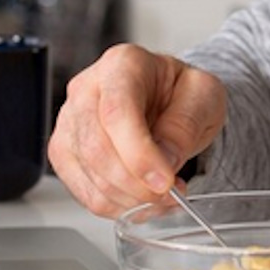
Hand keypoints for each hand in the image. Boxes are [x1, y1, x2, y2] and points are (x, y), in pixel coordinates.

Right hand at [47, 43, 227, 217]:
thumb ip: (186, 124)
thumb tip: (165, 160)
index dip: (139, 153)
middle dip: (136, 182)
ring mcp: (70, 121)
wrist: (168, 101)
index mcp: (123, 64)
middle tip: (170, 193)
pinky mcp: (65, 152)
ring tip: (163, 195)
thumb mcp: (204, 96)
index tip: (165, 181)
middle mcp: (87, 89)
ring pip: (89, 173)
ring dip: (130, 197)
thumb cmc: (181, 92)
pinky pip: (84, 191)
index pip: (117, 111)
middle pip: (96, 146)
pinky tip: (142, 199)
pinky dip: (116, 205)